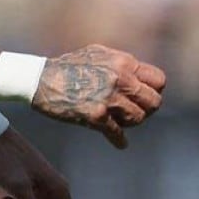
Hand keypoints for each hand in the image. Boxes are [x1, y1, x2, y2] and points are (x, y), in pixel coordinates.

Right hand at [31, 45, 165, 148]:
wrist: (40, 79)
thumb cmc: (67, 67)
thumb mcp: (99, 55)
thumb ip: (121, 64)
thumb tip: (138, 76)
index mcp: (123, 62)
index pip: (158, 80)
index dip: (153, 91)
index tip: (143, 98)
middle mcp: (120, 78)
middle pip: (154, 101)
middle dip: (146, 110)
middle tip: (135, 113)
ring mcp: (108, 97)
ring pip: (138, 118)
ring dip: (130, 123)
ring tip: (121, 123)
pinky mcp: (96, 115)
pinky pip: (117, 133)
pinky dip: (119, 141)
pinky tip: (120, 143)